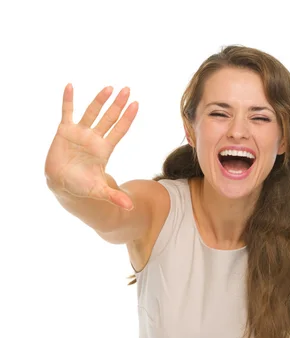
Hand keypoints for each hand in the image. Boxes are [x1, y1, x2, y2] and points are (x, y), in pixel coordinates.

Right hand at [44, 84, 138, 209]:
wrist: (62, 185)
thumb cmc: (82, 187)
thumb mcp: (99, 191)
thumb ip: (114, 197)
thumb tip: (130, 208)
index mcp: (104, 149)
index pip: (119, 130)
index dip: (127, 118)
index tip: (136, 104)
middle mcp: (94, 138)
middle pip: (108, 118)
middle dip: (117, 104)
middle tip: (127, 89)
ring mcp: (80, 133)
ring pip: (91, 112)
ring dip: (99, 100)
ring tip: (109, 87)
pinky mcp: (64, 131)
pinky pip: (67, 112)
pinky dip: (68, 100)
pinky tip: (71, 86)